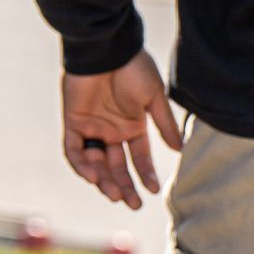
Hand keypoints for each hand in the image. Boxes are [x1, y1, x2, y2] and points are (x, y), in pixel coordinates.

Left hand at [62, 50, 180, 208]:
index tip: (153, 190)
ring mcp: (92, 127)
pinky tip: (94, 175)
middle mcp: (112, 130)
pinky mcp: (73, 122)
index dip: (145, 174)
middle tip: (132, 204)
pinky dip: (82, 165)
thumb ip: (164, 124)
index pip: (139, 157)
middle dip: (125, 186)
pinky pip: (74, 151)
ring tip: (114, 192)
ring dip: (104, 180)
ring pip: (96, 164)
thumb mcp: (154, 98)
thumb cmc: (134, 68)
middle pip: (117, 167)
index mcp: (132, 125)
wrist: (107, 48)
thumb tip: (179, 149)